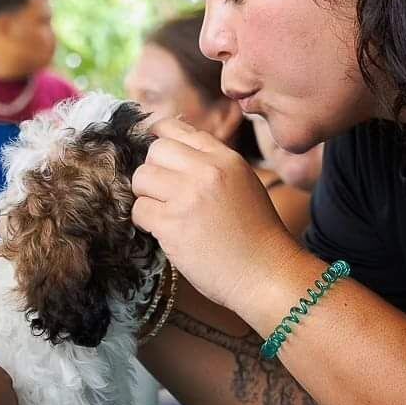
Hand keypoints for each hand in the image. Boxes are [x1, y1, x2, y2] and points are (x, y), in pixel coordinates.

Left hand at [131, 117, 299, 313]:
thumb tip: (172, 147)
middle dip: (153, 170)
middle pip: (155, 150)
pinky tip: (163, 231)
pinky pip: (139, 209)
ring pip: (141, 177)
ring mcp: (189, 196)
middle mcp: (207, 171)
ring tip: (163, 212)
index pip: (178, 129)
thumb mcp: (243, 183)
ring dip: (145, 196)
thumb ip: (212, 163)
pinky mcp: (173, 224)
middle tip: (162, 193)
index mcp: (226, 159)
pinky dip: (145, 221)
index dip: (159, 138)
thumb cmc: (255, 235)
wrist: (267, 275)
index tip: (156, 155)